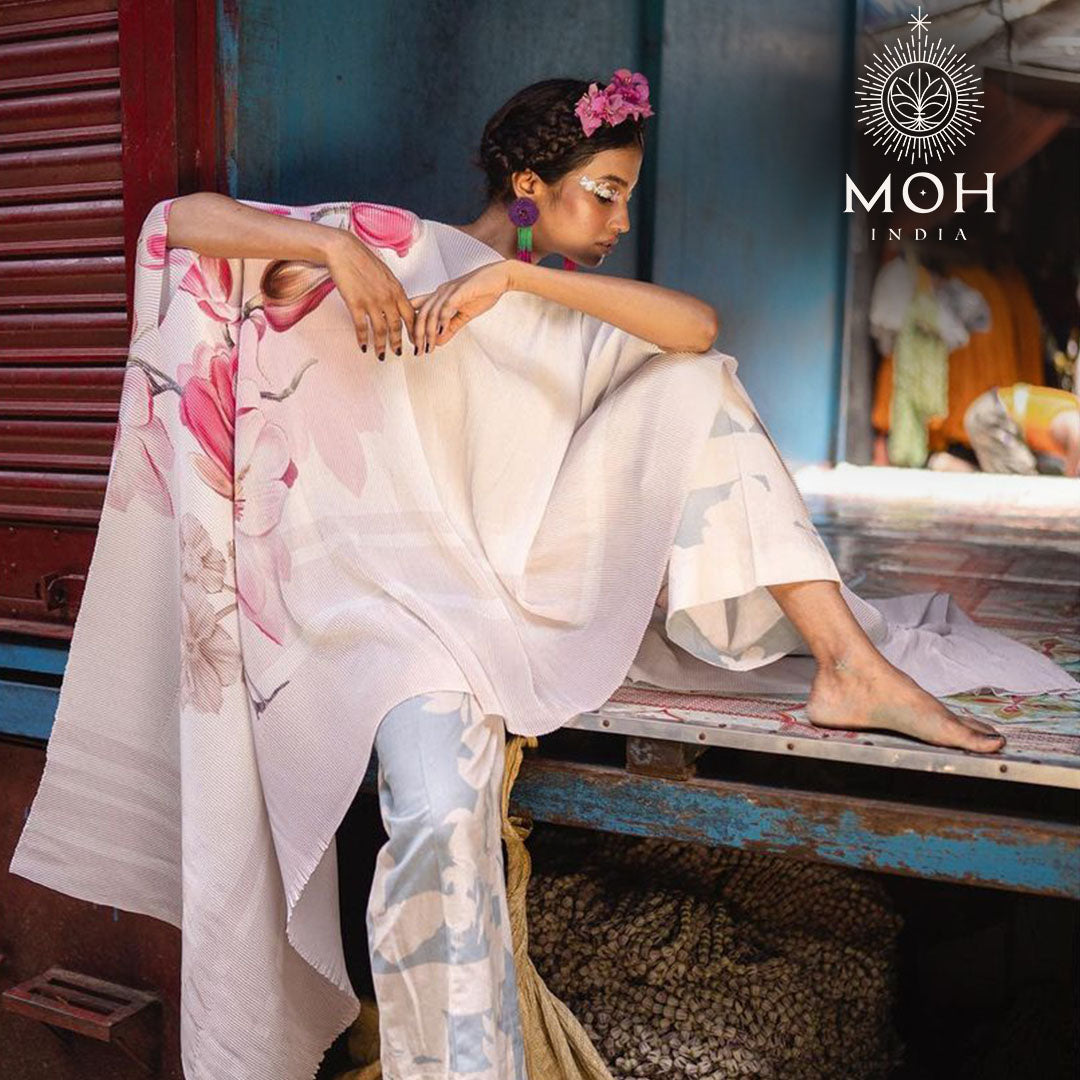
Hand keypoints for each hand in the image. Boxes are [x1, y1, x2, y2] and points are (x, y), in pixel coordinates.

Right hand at [324, 231, 417, 357]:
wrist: (344, 250)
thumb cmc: (363, 259)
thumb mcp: (386, 275)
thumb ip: (393, 291)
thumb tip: (397, 304)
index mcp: (397, 290)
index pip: (411, 316)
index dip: (414, 331)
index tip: (415, 340)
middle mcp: (387, 298)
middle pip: (396, 327)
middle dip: (398, 343)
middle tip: (399, 353)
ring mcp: (371, 302)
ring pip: (380, 330)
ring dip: (381, 346)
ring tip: (381, 355)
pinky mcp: (355, 304)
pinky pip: (361, 327)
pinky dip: (363, 339)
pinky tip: (363, 346)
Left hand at [408, 261, 511, 355]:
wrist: (500, 278)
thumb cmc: (483, 293)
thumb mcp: (464, 315)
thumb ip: (451, 327)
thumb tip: (438, 341)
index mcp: (439, 296)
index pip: (419, 312)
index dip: (414, 328)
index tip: (415, 345)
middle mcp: (441, 292)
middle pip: (421, 314)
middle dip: (418, 335)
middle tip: (418, 351)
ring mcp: (450, 291)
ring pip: (432, 312)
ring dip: (429, 332)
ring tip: (429, 346)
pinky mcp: (461, 290)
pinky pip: (447, 305)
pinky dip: (443, 319)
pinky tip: (441, 331)